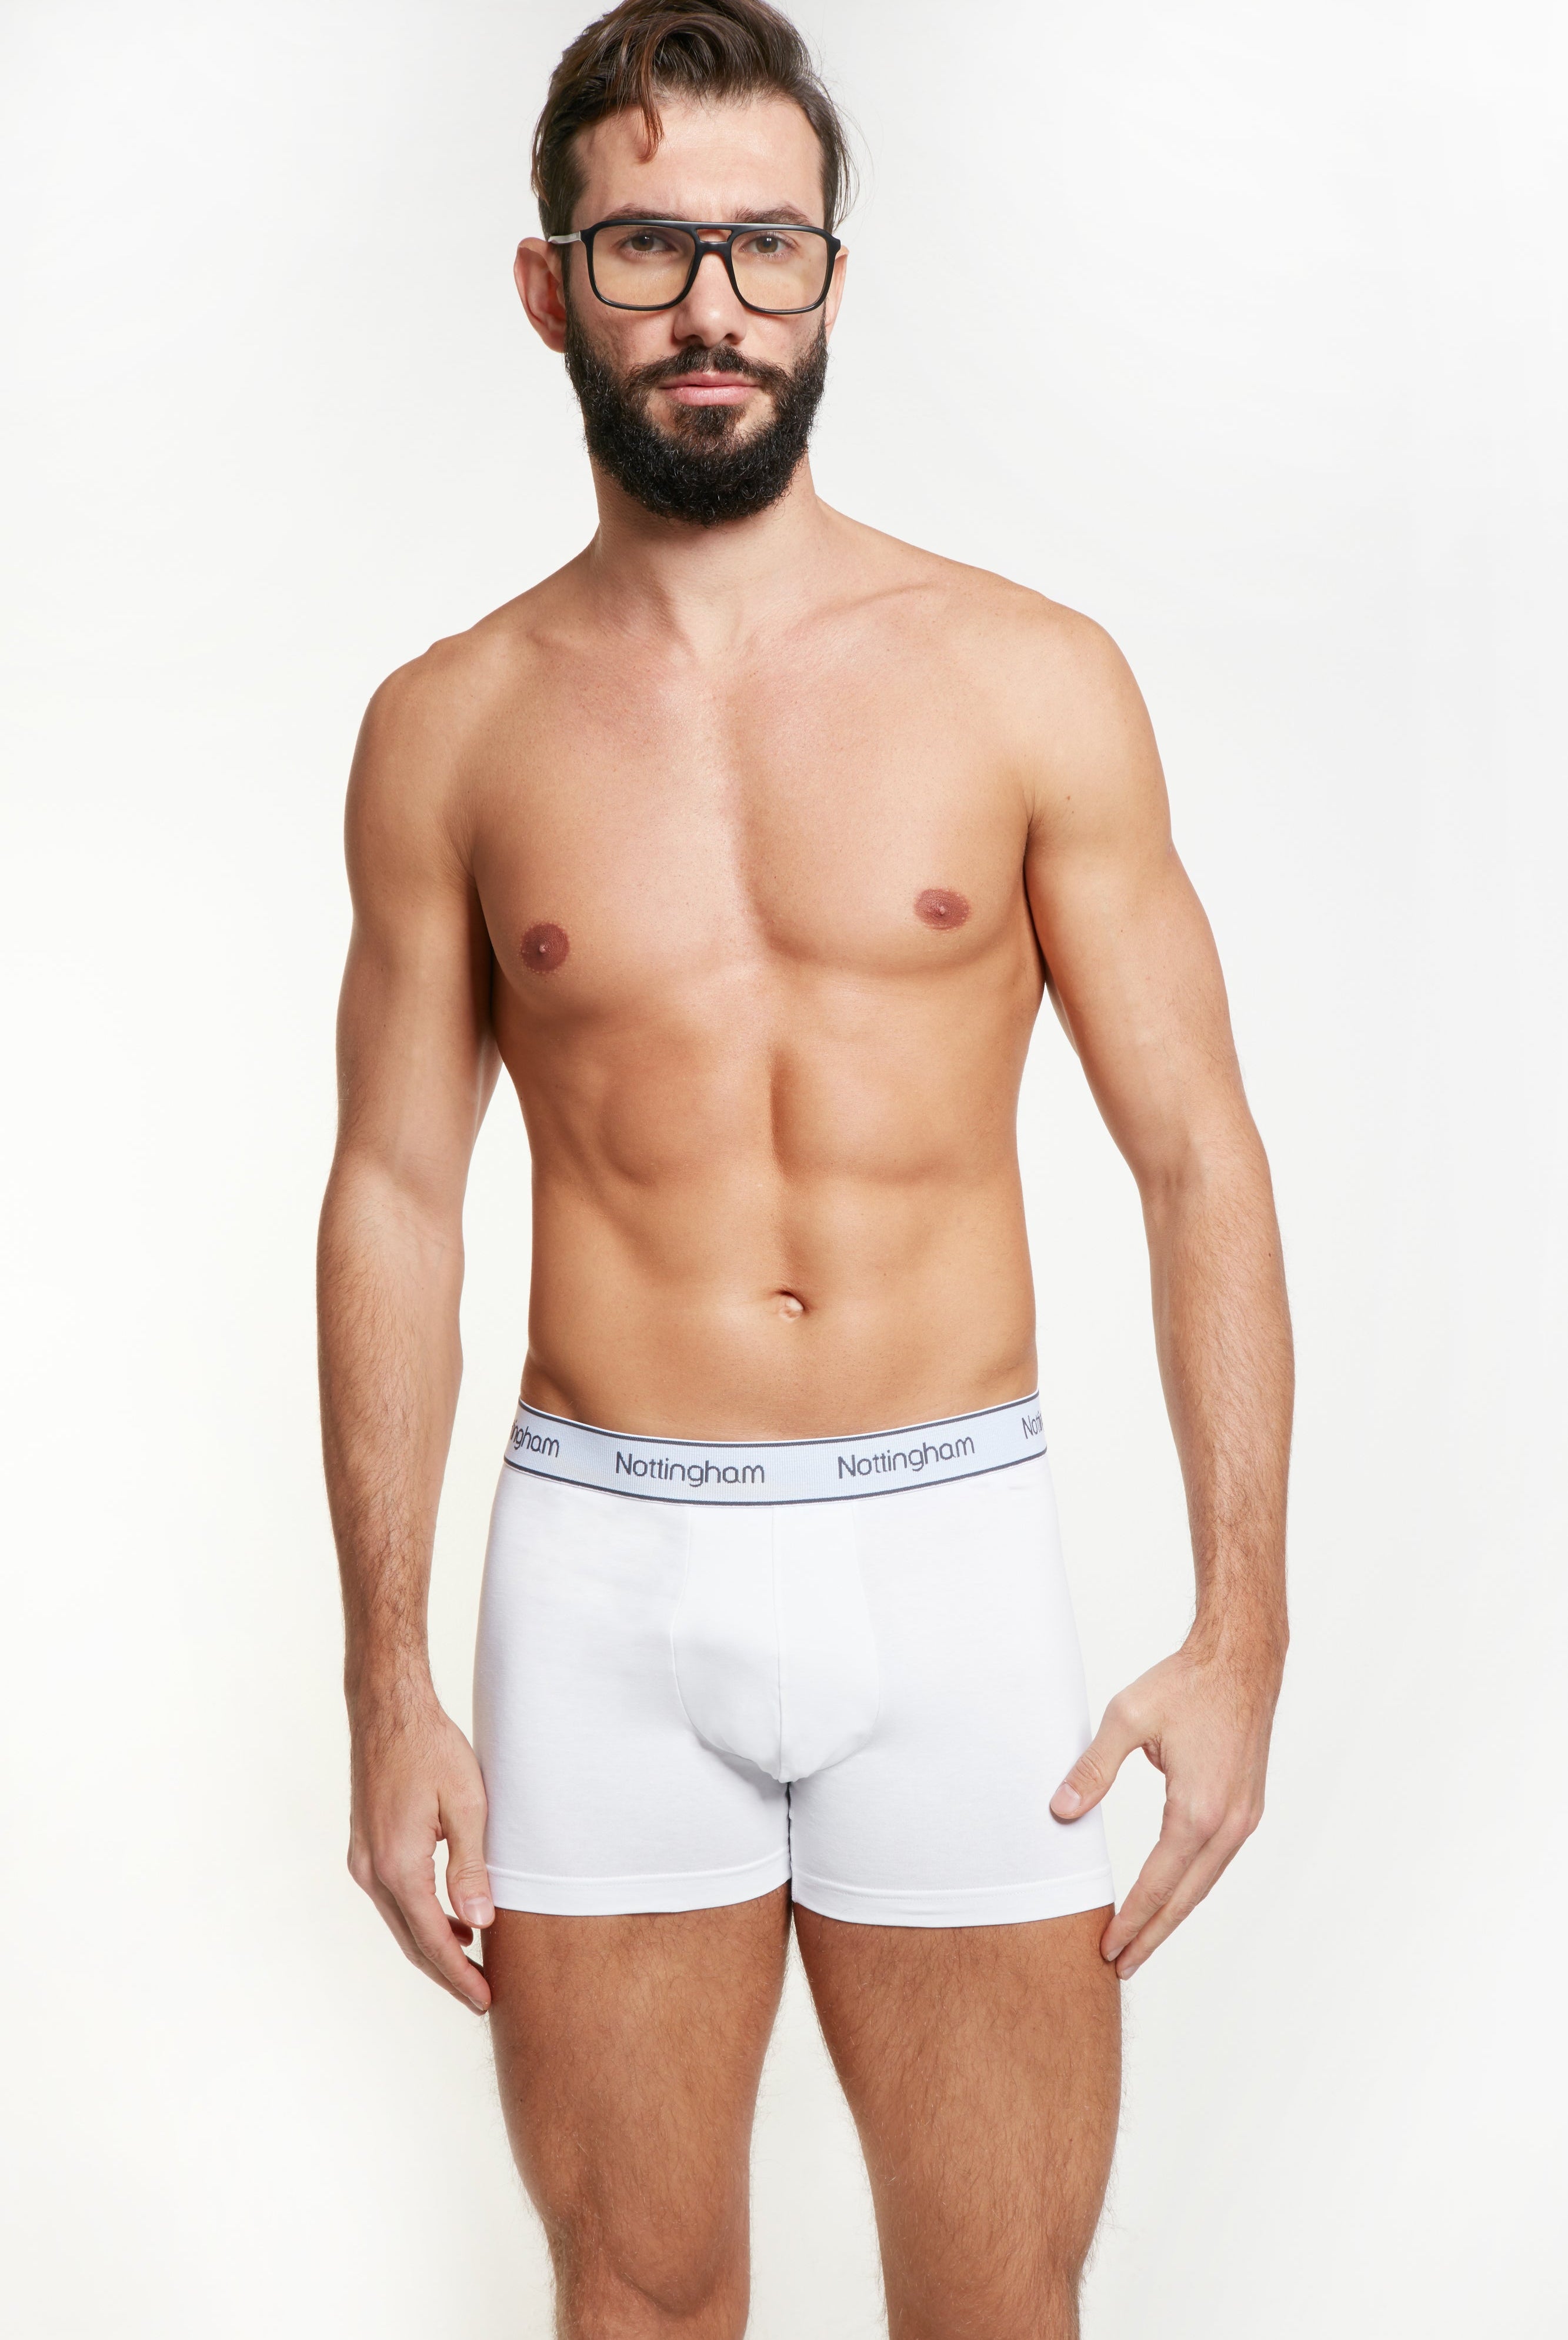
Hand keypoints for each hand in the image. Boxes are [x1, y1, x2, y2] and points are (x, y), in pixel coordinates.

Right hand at [347, 1686, 494, 2011]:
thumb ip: (471, 1867)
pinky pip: (393, 1899)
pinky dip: (419, 1919)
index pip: (431, 1939)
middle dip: (446, 1972)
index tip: (483, 1999)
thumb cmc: (431, 1749)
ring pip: (400, 1922)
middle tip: (480, 1998)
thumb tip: (479, 1923)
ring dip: (432, 1947)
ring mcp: (363, 1860)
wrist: (388, 1711)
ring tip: (471, 1966)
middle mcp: (371, 1871)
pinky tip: (448, 1921)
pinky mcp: (365, 1847)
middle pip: (411, 1941)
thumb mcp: (467, 1805)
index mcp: (398, 1865)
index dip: (459, 1975)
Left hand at [1050, 1630, 1284, 1979]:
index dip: (1131, 1920)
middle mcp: (1227, 1824)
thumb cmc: (1186, 1684)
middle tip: (1120, 1966)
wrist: (1242, 1661)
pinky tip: (1173, 1895)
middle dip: (1152, 1935)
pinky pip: (1216, 1861)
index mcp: (1197, 1811)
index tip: (1107, 1950)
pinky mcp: (1247, 1808)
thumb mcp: (1128, 1717)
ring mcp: (1243, 1819)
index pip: (1157, 1884)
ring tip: (1143, 1941)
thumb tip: (1061, 1811)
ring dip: (1173, 1915)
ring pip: (1204, 1883)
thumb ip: (1093, 1768)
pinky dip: (1192, 1886)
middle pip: (1185, 1899)